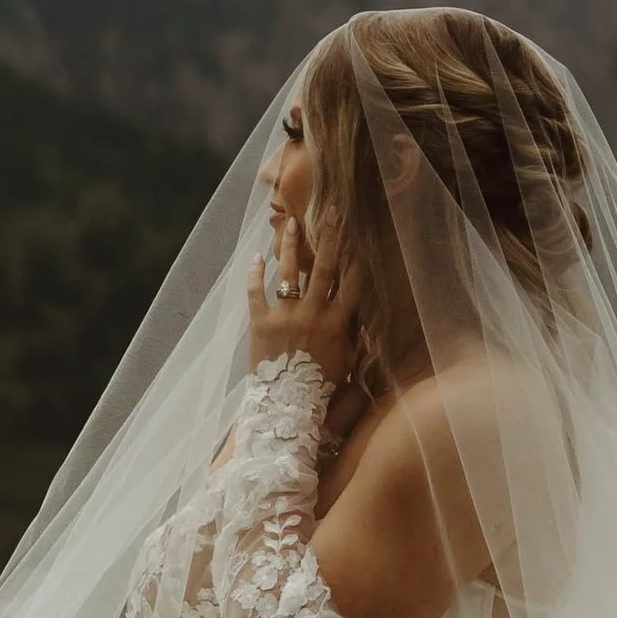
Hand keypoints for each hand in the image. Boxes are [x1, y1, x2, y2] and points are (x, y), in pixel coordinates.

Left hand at [247, 206, 358, 387]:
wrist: (288, 406)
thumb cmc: (321, 388)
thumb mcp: (345, 362)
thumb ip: (351, 336)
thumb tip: (361, 320)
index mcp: (337, 323)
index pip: (351, 283)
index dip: (356, 257)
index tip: (358, 234)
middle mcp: (313, 313)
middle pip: (324, 267)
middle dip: (328, 236)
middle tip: (331, 210)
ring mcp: (286, 315)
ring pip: (290, 271)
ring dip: (291, 245)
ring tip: (290, 221)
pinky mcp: (261, 322)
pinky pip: (256, 291)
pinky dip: (255, 274)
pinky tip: (257, 256)